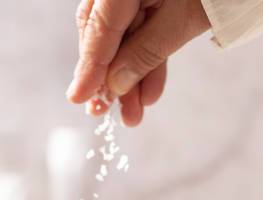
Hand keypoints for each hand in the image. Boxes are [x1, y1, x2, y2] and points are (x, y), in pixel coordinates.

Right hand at [67, 0, 209, 125]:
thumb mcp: (183, 20)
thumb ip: (146, 52)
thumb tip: (115, 85)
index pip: (98, 28)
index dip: (89, 67)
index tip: (78, 97)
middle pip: (104, 34)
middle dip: (108, 77)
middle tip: (103, 112)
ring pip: (123, 39)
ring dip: (129, 78)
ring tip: (133, 115)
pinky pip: (142, 32)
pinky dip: (146, 62)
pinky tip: (148, 92)